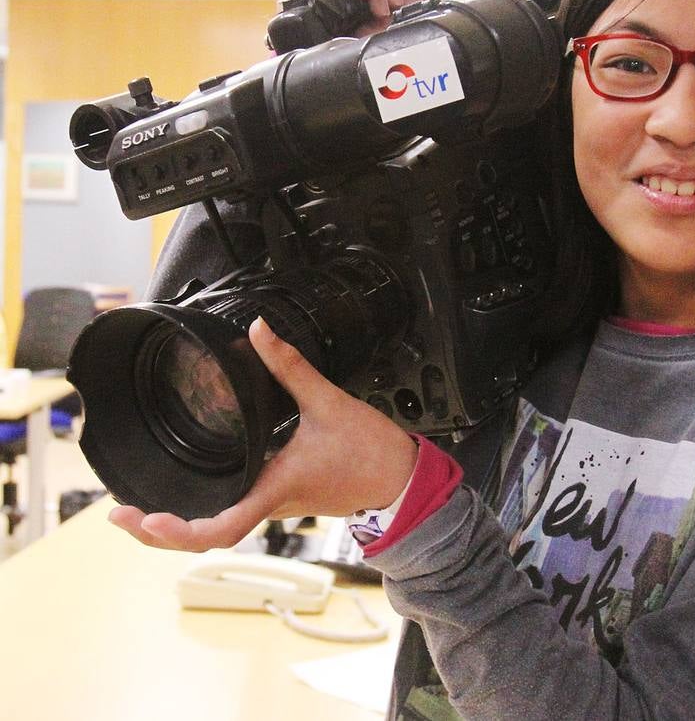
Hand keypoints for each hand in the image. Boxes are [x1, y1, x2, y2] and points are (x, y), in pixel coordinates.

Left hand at [108, 317, 418, 551]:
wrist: (400, 481)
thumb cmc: (371, 454)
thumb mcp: (329, 403)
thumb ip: (290, 367)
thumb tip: (260, 332)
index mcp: (274, 488)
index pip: (219, 528)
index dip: (178, 531)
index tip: (146, 518)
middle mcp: (269, 504)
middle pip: (205, 537)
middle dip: (159, 532)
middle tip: (120, 513)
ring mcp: (273, 505)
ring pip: (216, 527)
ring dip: (176, 525)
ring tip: (139, 510)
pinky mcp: (280, 497)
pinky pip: (232, 512)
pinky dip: (201, 511)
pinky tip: (188, 492)